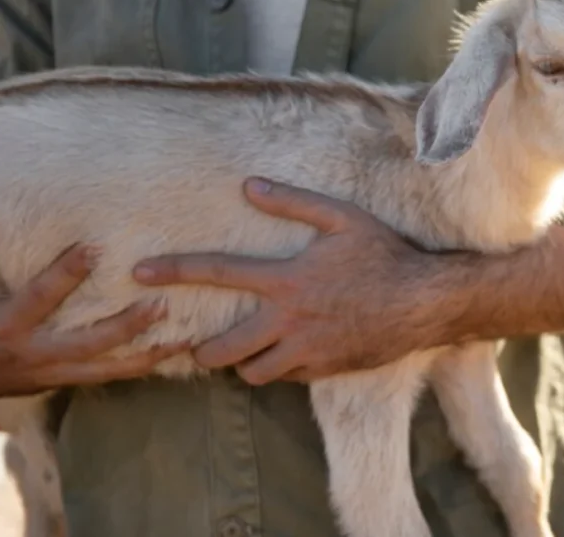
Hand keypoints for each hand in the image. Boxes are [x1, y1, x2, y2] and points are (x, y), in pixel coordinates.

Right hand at [0, 244, 187, 398]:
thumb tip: (8, 227)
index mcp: (7, 325)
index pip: (41, 296)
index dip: (66, 273)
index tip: (94, 247)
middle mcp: (33, 352)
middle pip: (89, 341)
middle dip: (127, 325)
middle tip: (162, 305)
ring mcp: (51, 372)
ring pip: (107, 367)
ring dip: (148, 353)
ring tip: (186, 337)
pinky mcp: (61, 382)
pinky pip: (107, 377)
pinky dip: (138, 367)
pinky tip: (171, 354)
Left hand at [132, 178, 438, 384]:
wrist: (424, 301)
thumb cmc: (384, 254)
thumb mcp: (342, 218)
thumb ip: (294, 203)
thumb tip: (250, 186)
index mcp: (287, 279)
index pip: (217, 273)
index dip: (174, 270)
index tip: (138, 273)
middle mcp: (289, 320)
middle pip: (222, 348)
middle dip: (201, 350)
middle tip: (199, 345)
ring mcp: (307, 350)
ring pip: (252, 373)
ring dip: (242, 363)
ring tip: (245, 351)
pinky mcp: (325, 369)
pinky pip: (287, 378)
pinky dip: (280, 368)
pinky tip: (288, 353)